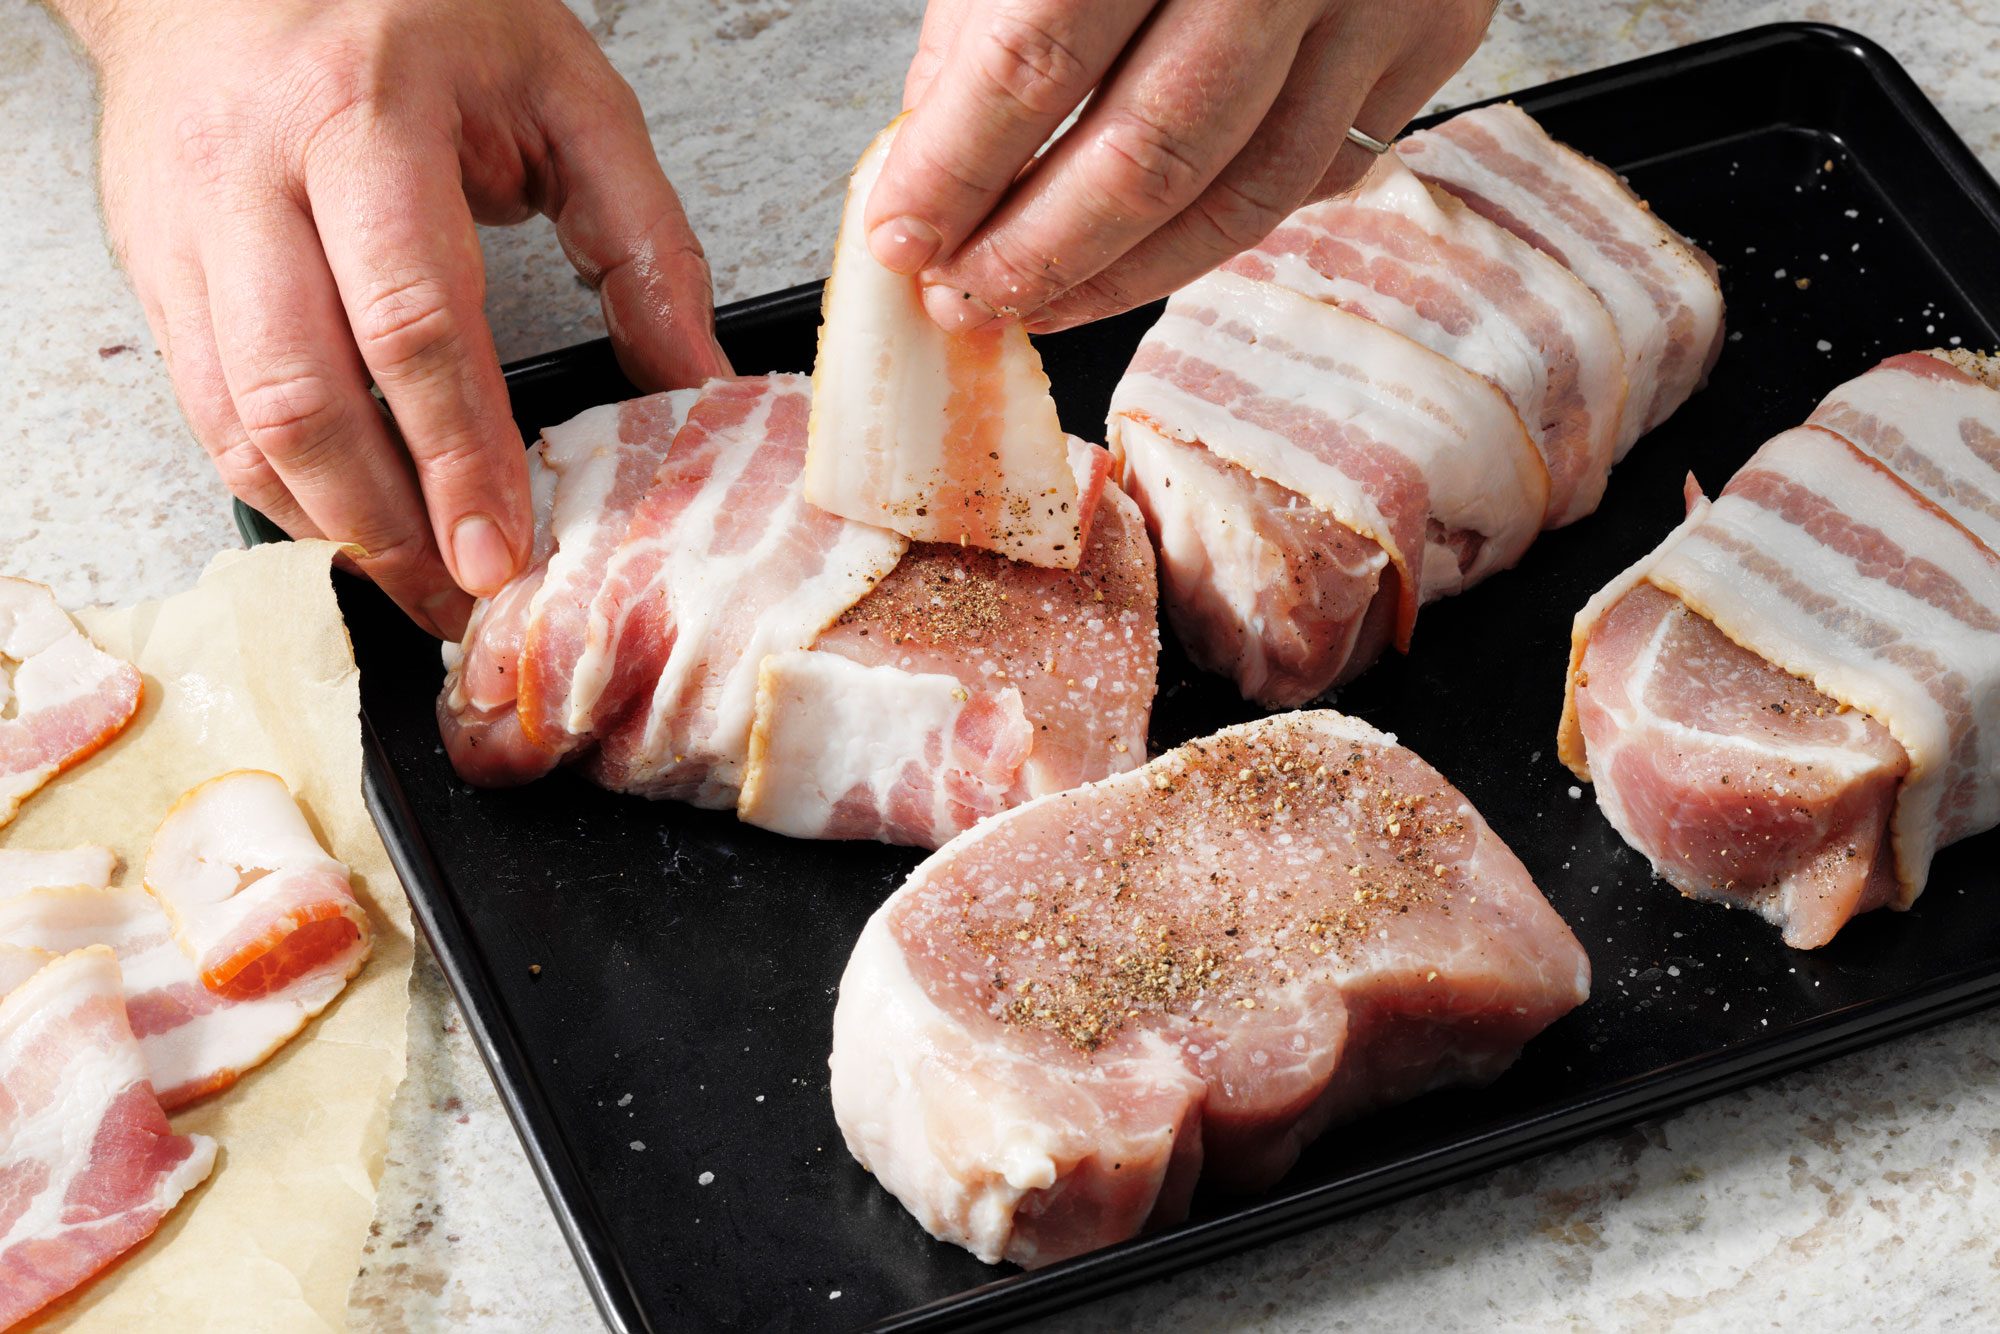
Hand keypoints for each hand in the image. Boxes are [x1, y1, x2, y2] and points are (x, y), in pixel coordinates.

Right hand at [62, 0, 729, 637]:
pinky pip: (203, 406)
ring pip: (236, 418)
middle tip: (459, 600)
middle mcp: (255, 173)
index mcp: (367, 116)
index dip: (457, 453)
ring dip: (328, 524)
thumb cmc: (408, 11)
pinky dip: (276, 485)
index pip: (412, 318)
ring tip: (414, 583)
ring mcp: (186, 226)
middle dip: (388, 523)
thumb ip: (642, 236)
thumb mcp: (562, 90)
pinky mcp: (153, 265)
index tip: (502, 550)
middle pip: (303, 390)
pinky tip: (346, 522)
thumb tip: (697, 380)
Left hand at [866, 0, 1494, 333]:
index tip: (902, 237)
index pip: (1036, 59)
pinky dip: (1219, 229)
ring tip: (1040, 300)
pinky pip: (1317, 176)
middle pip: (1149, 155)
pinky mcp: (1433, 35)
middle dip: (1038, 252)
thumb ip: (989, 21)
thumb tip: (936, 169)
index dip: (958, 168)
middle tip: (965, 295)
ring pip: (1245, 197)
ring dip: (1126, 277)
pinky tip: (1145, 251)